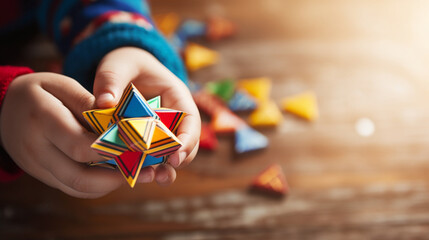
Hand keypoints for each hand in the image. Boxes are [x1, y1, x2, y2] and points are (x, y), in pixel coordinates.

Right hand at [0, 72, 144, 197]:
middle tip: (145, 169)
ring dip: (110, 184)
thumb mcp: (60, 84)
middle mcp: (37, 149)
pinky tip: (116, 174)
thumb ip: (87, 101)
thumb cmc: (37, 92)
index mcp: (42, 120)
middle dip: (117, 177)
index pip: (81, 146)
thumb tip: (115, 120)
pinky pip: (72, 188)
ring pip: (78, 188)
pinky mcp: (42, 175)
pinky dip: (98, 186)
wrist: (3, 109)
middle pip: (80, 177)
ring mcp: (38, 167)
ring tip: (136, 172)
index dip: (114, 150)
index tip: (140, 146)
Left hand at [93, 47, 200, 185]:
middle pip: (186, 143)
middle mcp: (174, 118)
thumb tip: (104, 103)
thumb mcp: (118, 65)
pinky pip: (150, 156)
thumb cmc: (125, 63)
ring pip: (170, 154)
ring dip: (164, 168)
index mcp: (177, 97)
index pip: (190, 121)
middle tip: (163, 174)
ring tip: (155, 179)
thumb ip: (110, 80)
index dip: (187, 140)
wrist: (121, 69)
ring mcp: (162, 131)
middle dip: (179, 159)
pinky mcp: (147, 141)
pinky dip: (145, 166)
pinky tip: (136, 175)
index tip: (175, 155)